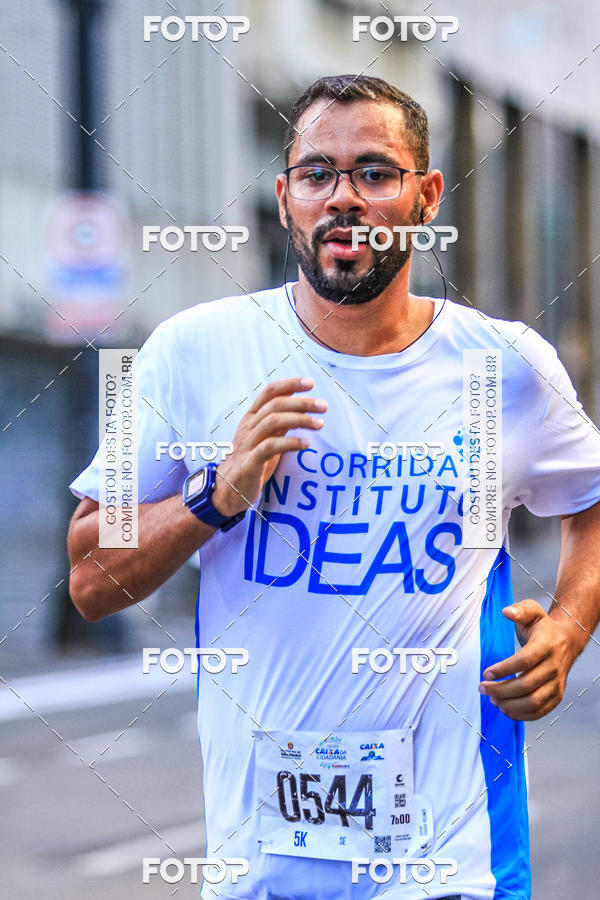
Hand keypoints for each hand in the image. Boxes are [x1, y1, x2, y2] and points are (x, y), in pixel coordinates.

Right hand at [212, 377, 325, 516]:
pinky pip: (270, 446)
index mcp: (252, 417)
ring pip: (273, 421)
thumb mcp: (267, 436)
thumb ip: (280, 421)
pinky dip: (290, 442)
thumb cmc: (252, 460)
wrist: (229, 489)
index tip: (310, 383)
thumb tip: (301, 405)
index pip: (269, 392)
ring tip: (319, 423)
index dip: (289, 384)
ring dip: (299, 419)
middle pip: (275, 404)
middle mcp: (248, 426)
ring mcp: (247, 443)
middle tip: (323, 406)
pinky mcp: (250, 461)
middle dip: (301, 402)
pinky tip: (306, 444)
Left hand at [478, 599, 579, 720]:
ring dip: (510, 704)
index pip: (524, 661)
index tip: (486, 673)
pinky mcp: (557, 696)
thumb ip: (520, 610)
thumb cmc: (544, 627)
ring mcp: (557, 683)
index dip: (504, 669)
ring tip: (492, 699)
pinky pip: (540, 712)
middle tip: (483, 688)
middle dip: (501, 689)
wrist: (567, 641)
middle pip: (526, 685)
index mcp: (547, 645)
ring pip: (533, 702)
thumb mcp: (533, 611)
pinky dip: (522, 715)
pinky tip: (506, 708)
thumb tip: (507, 612)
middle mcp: (554, 666)